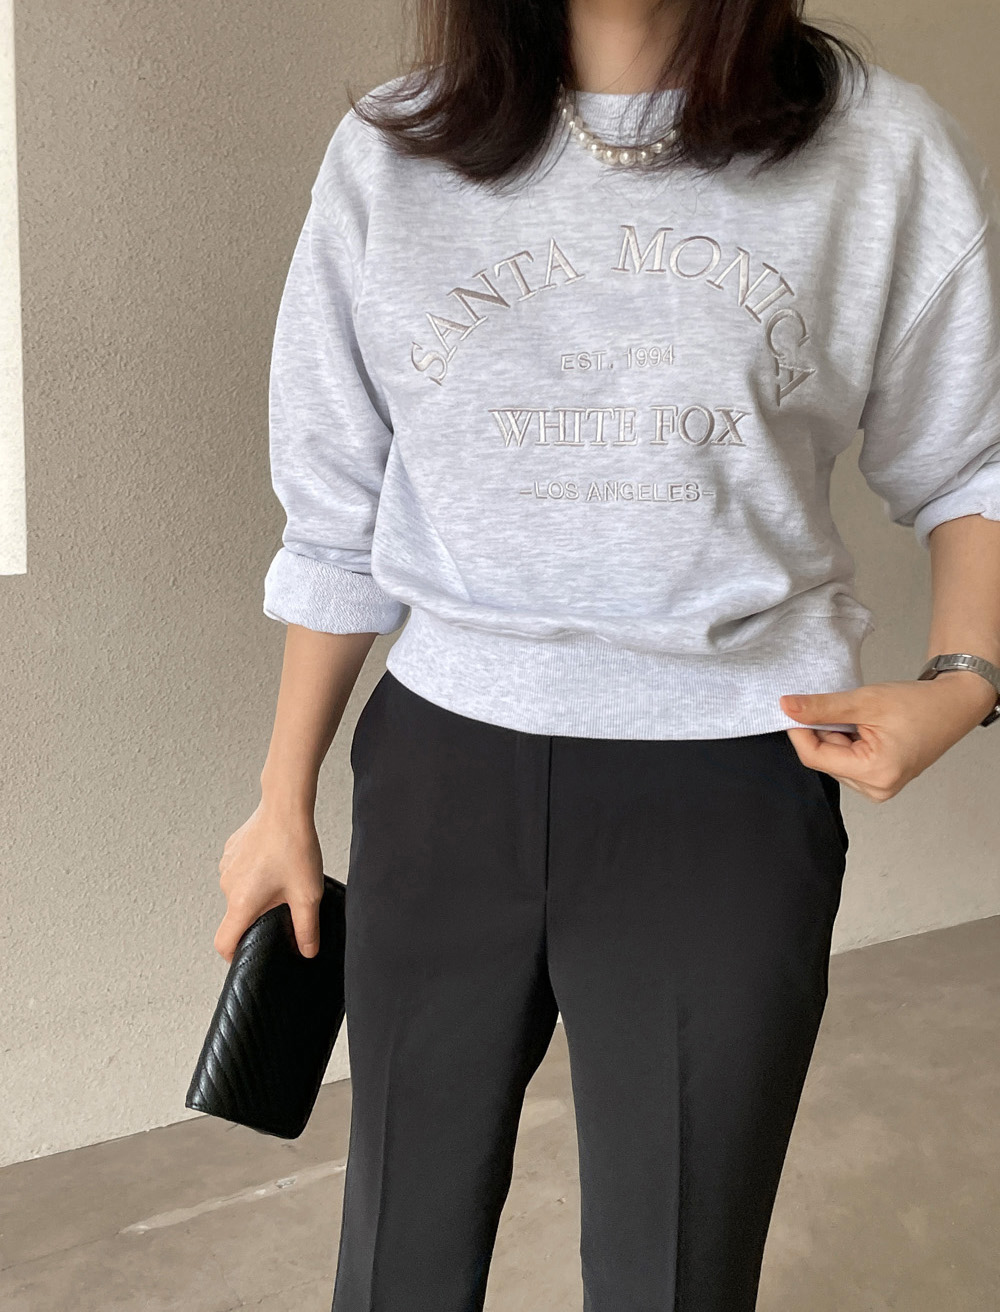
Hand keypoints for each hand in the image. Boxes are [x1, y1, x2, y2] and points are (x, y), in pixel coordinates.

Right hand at [215, 800, 324, 961]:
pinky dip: (254, 873)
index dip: (235, 955)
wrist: (285, 807)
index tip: (249, 954)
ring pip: (239, 892)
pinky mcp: (231, 851)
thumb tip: (307, 951)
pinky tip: (274, 861)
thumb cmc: (294, 846)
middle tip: (285, 903)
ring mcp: (226, 866)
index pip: (224, 943)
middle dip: (259, 915)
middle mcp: (228, 886)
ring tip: (283, 877)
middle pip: (237, 915)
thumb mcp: (307, 894)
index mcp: (243, 902)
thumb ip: (306, 928)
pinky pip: (240, 872)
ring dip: (258, 892)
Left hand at [778, 672, 997, 801]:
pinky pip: (847, 761)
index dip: (799, 731)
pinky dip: (848, 741)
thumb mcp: (865, 701)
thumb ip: (822, 708)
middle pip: (824, 759)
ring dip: (837, 735)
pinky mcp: (879, 780)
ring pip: (834, 759)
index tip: (792, 707)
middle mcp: (877, 788)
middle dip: (824, 731)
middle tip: (845, 708)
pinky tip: (866, 728)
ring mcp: (879, 787)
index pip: (815, 757)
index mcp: (875, 774)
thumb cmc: (919, 705)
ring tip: (864, 719)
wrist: (952, 706)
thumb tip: (786, 708)